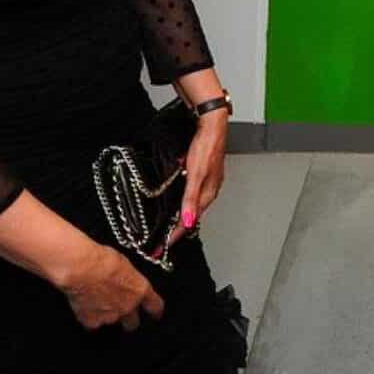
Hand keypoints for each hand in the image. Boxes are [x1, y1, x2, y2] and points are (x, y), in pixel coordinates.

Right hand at [58, 242, 164, 331]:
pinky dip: (90, 318)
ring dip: (108, 316)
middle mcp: (128, 307)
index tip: (156, 315)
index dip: (156, 312)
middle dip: (129, 321)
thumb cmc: (103, 260)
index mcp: (140, 290)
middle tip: (122, 314)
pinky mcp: (92, 322)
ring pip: (112, 323)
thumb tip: (128, 283)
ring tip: (98, 302)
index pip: (156, 307)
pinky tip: (86, 306)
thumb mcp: (126, 266)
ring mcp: (110, 317)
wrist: (81, 268)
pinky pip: (93, 324)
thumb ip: (130, 281)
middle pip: (133, 324)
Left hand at [168, 109, 227, 246]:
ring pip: (191, 205)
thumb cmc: (206, 147)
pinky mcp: (202, 173)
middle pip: (192, 215)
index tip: (162, 247)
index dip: (175, 235)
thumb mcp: (195, 175)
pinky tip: (176, 199)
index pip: (190, 221)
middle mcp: (209, 189)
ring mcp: (206, 181)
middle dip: (177, 229)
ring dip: (180, 216)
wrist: (212, 125)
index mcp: (208, 193)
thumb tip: (186, 221)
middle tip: (162, 241)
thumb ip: (190, 198)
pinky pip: (191, 193)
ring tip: (168, 226)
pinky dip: (182, 201)